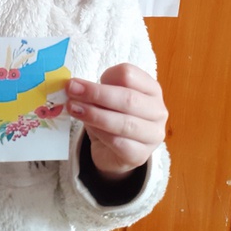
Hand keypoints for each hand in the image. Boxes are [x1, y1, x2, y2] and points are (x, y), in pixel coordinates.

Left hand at [67, 63, 166, 178]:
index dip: (106, 75)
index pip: (130, 75)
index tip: (83, 79)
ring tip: (74, 108)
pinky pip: (118, 143)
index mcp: (151, 89)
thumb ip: (98, 90)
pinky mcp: (141, 155)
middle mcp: (158, 111)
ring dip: (94, 114)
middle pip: (128, 98)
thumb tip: (76, 86)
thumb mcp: (107, 98)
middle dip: (96, 93)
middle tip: (72, 90)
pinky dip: (100, 133)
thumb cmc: (113, 116)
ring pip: (124, 122)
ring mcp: (153, 135)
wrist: (115, 151)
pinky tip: (88, 127)